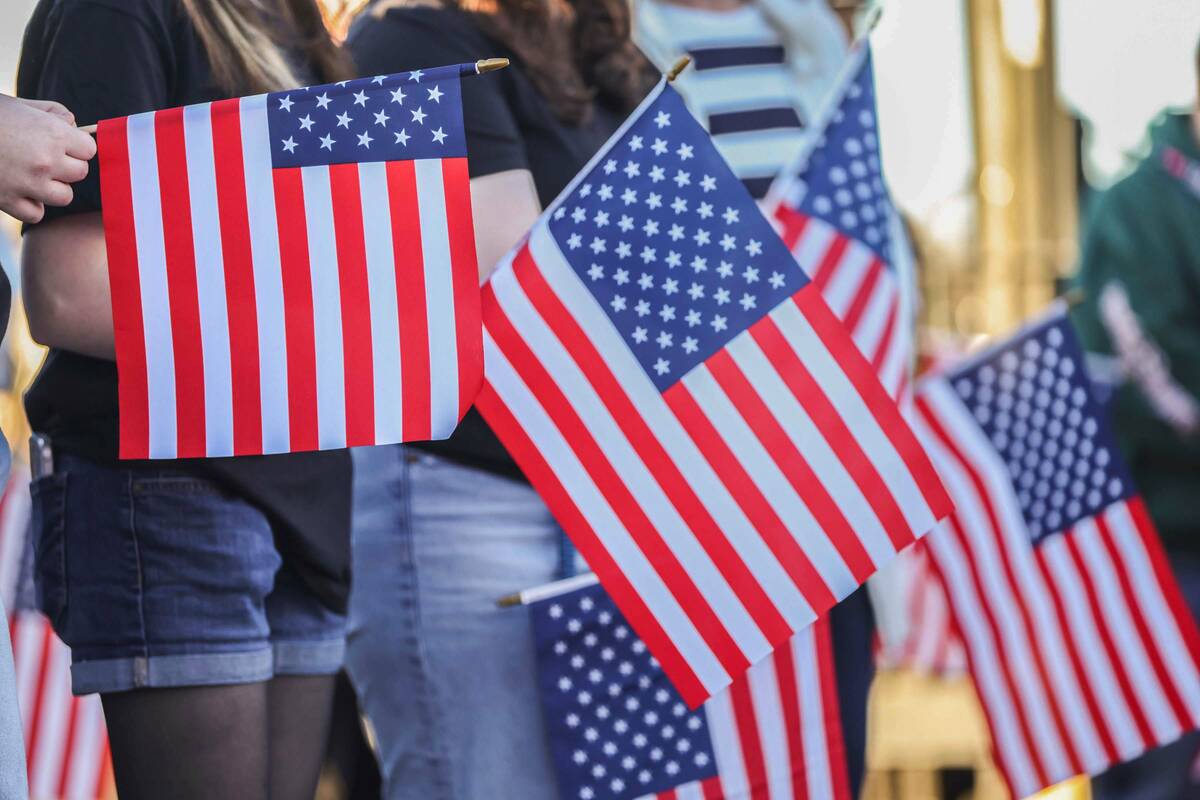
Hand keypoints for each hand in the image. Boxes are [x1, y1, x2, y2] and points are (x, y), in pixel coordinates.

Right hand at [0, 95, 96, 223]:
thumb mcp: (19, 104)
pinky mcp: (9, 201)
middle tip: (44, 157)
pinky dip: (30, 206)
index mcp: (52, 133)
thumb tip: (74, 125)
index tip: (63, 143)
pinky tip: (19, 191)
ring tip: (32, 175)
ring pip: (64, 196)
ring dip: (52, 188)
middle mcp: (46, 161)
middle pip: (80, 173)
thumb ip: (52, 113)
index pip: (89, 150)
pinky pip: (36, 214)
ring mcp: (29, 183)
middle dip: (66, 166)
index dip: (76, 146)